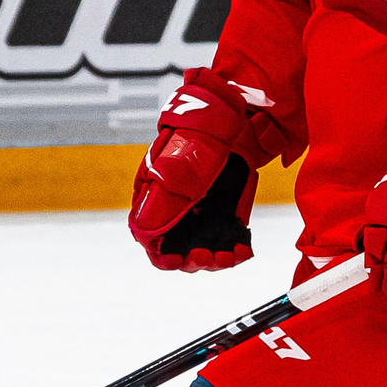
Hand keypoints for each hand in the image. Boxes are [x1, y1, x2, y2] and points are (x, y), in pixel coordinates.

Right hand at [129, 68, 276, 271]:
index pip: (152, 241)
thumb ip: (160, 196)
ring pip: (205, 252)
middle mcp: (178, 216)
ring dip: (215, 260)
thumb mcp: (176, 163)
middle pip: (180, 253)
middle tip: (207, 256)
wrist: (228, 126)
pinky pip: (228, 243)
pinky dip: (236, 251)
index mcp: (157, 204)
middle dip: (193, 260)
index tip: (175, 260)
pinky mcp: (225, 218)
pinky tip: (244, 250)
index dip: (162, 256)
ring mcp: (203, 218)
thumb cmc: (195, 140)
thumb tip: (142, 230)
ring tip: (228, 256)